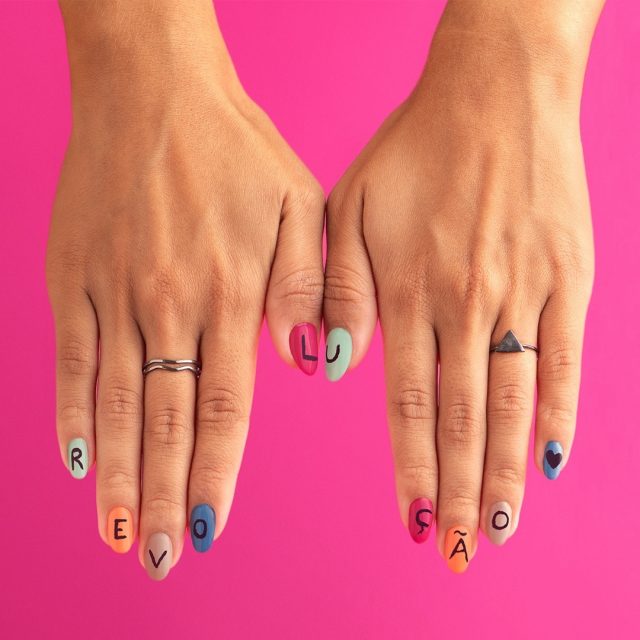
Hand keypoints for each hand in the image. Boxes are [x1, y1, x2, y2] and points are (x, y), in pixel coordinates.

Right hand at [47, 0, 323, 578]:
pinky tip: (75, 459)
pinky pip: (71, 359)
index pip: (225, 407)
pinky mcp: (72, 276)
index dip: (216, 473)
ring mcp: (113, 292)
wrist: (155, 93)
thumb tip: (310, 364)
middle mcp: (168, 303)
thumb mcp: (300, 205)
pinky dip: (72, 413)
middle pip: (166, 421)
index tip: (208, 526)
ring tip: (117, 530)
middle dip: (162, 495)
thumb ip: (308, 288)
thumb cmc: (235, 149)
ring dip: (117, 473)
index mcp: (228, 292)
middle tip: (159, 555)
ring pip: (116, 403)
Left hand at [323, 1, 600, 571]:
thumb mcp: (348, 207)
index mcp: (407, 291)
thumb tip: (330, 368)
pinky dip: (561, 410)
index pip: (408, 404)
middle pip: (462, 419)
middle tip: (456, 549)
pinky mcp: (570, 276)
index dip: (411, 468)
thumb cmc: (416, 148)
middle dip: (458, 491)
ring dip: (506, 469)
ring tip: (499, 525)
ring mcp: (523, 292)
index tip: (412, 519)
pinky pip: (567, 357)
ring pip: (512, 400)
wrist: (495, 92)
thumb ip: (337, 291)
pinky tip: (554, 458)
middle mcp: (465, 302)